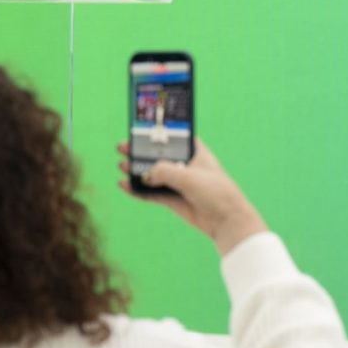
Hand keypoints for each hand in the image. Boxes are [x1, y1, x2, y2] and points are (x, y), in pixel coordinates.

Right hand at [118, 138, 267, 256]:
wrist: (226, 221)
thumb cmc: (216, 192)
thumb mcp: (189, 177)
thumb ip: (165, 171)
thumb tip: (146, 174)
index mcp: (195, 152)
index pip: (174, 137)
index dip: (158, 132)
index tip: (140, 126)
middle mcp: (185, 166)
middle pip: (158, 155)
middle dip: (140, 152)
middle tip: (122, 147)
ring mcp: (178, 183)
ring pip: (153, 174)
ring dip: (136, 170)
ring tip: (121, 166)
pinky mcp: (173, 199)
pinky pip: (151, 193)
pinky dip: (137, 190)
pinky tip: (124, 185)